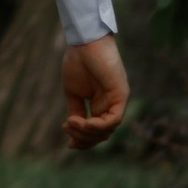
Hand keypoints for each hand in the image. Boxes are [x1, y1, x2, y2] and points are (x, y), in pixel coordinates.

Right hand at [62, 32, 130, 150]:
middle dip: (83, 138)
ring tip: (71, 123)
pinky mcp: (121, 95)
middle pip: (102, 135)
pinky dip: (97, 126)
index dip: (84, 141)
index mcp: (101, 104)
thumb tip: (74, 127)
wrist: (84, 42)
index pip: (97, 131)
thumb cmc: (78, 61)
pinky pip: (113, 120)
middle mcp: (111, 104)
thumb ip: (77, 110)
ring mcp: (117, 100)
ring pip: (108, 130)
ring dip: (87, 132)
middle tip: (67, 129)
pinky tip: (82, 121)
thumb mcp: (74, 92)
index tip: (69, 145)